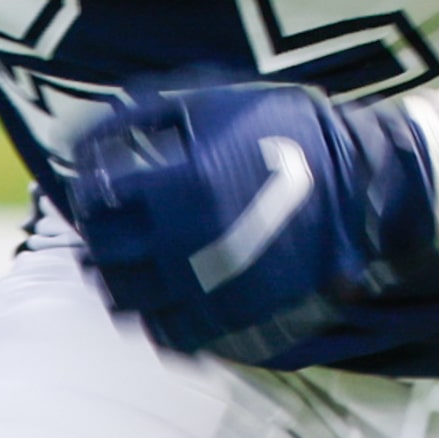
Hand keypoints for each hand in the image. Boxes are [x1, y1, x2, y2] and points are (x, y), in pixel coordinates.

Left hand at [68, 82, 437, 361]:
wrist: (357, 183)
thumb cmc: (281, 129)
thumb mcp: (208, 101)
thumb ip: (138, 116)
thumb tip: (80, 137)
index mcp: (178, 187)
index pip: (97, 201)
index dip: (88, 189)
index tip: (98, 182)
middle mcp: (186, 245)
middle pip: (105, 253)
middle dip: (97, 233)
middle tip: (105, 219)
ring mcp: (212, 289)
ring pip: (128, 301)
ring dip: (114, 277)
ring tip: (124, 257)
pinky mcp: (236, 318)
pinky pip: (172, 336)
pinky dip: (153, 318)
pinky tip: (158, 294)